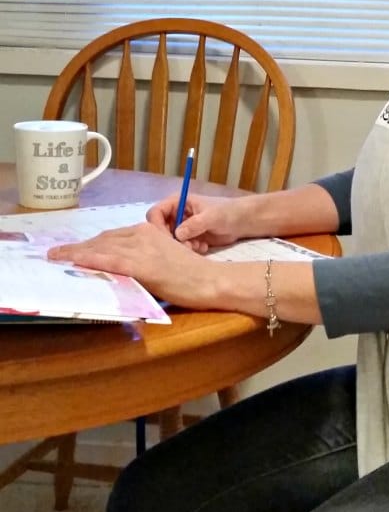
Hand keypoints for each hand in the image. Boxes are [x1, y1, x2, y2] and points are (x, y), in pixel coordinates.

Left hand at [47, 223, 221, 308]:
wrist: (209, 280)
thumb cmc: (192, 274)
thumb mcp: (165, 257)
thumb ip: (145, 256)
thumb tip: (123, 267)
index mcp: (149, 231)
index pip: (112, 236)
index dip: (91, 243)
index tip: (75, 249)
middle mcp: (142, 234)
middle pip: (103, 239)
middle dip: (79, 247)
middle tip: (59, 253)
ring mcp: (140, 248)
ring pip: (100, 247)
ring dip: (75, 252)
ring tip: (56, 257)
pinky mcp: (140, 264)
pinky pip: (107, 259)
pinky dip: (87, 259)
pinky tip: (72, 261)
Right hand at [147, 193, 251, 252]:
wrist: (242, 221)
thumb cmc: (227, 212)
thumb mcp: (212, 217)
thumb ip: (194, 224)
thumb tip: (178, 234)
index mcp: (177, 202)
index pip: (155, 213)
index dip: (156, 227)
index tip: (167, 239)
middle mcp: (176, 215)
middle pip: (160, 230)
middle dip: (171, 241)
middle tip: (186, 247)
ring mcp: (182, 227)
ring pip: (170, 241)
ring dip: (182, 247)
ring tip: (198, 246)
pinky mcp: (189, 239)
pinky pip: (180, 248)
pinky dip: (190, 250)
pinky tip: (204, 247)